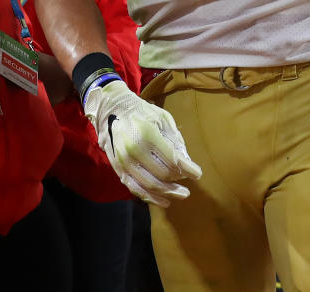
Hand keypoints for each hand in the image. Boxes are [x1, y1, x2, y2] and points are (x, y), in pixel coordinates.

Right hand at [83, 80, 201, 205]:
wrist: (112, 109)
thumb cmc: (142, 113)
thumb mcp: (163, 118)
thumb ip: (175, 139)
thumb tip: (186, 162)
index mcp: (147, 134)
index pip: (172, 159)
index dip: (188, 169)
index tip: (198, 174)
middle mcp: (134, 149)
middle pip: (162, 175)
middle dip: (178, 182)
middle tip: (188, 186)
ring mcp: (124, 160)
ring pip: (149, 185)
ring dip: (167, 193)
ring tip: (181, 195)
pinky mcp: (118, 167)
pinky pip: (135, 187)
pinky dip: (150, 197)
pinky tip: (163, 200)